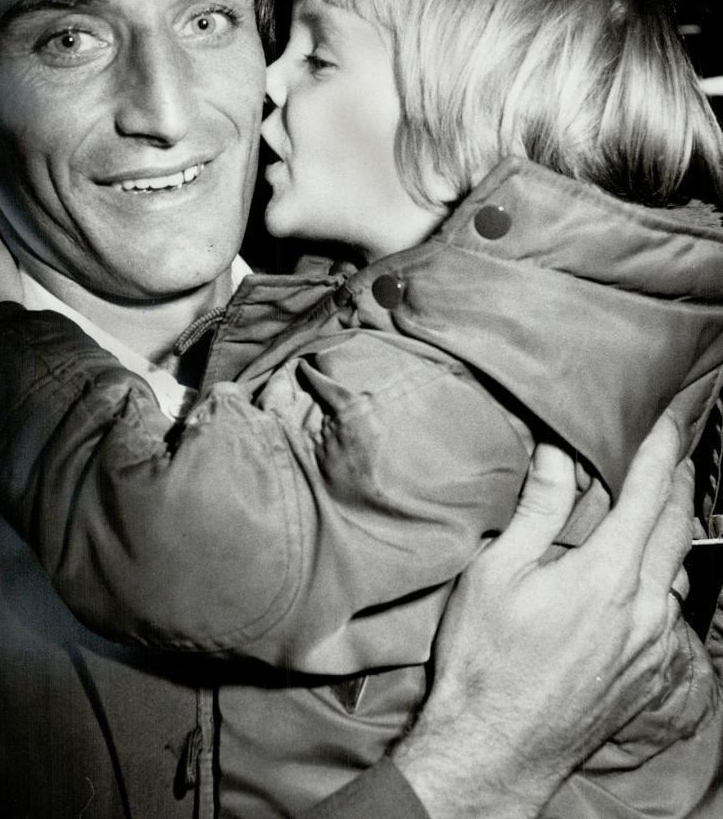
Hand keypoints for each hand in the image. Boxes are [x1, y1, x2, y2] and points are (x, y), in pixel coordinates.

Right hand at [393, 411, 691, 818]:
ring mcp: (653, 647)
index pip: (648, 492)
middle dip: (678, 480)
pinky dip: (669, 575)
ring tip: (661, 503)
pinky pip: (673, 610)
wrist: (495, 749)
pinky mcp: (650, 675)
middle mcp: (645, 609)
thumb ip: (538, 509)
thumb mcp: (498, 573)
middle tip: (672, 450)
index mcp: (607, 576)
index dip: (659, 447)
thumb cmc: (485, 661)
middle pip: (678, 526)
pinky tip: (649, 572)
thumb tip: (558, 454)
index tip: (664, 417)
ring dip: (675, 528)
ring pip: (682, 569)